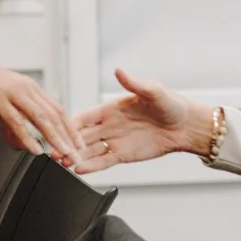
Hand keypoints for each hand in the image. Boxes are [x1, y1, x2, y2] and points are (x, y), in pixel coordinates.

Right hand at [0, 51, 82, 163]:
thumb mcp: (0, 102)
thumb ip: (12, 123)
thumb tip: (21, 143)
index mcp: (29, 87)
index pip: (57, 109)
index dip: (70, 128)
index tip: (78, 144)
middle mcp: (25, 88)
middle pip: (54, 115)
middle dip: (68, 137)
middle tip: (77, 155)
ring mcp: (12, 93)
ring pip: (41, 118)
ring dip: (54, 138)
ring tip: (63, 154)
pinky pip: (17, 121)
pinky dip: (27, 137)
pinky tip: (35, 149)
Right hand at [70, 69, 212, 173]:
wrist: (186, 126)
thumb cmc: (171, 105)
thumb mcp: (153, 91)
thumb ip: (134, 83)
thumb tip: (119, 71)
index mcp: (111, 108)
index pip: (85, 116)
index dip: (71, 122)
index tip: (59, 127)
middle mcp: (109, 125)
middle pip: (82, 135)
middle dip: (67, 142)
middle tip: (54, 149)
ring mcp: (115, 141)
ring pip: (89, 150)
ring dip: (75, 156)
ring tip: (63, 162)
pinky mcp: (123, 155)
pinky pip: (103, 161)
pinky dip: (91, 166)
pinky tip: (80, 170)